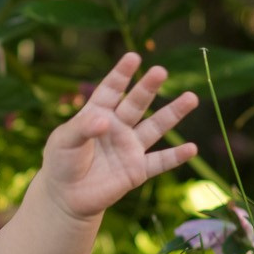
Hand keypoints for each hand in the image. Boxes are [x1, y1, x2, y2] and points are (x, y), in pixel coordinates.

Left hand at [37, 53, 199, 220]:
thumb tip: (104, 120)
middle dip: (148, 87)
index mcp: (98, 112)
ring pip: (155, 127)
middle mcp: (118, 126)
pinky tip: (192, 149)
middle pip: (136, 103)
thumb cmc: (62, 161)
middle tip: (161, 71)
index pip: (110, 89)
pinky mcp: (138, 170)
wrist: (67, 196)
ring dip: (173, 113)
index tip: (133, 57)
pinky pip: (160, 162)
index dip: (121, 74)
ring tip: (191, 97)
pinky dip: (175, 156)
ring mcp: (130, 147)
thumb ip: (82, 129)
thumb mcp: (64, 141)